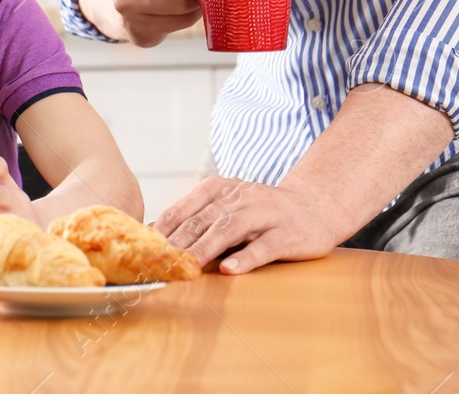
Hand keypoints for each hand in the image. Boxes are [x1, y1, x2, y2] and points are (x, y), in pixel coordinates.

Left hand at [154, 176, 340, 274]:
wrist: (313, 207)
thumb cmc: (260, 211)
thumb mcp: (227, 206)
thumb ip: (196, 216)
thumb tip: (155, 233)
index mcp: (220, 189)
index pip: (185, 208)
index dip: (165, 228)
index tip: (145, 246)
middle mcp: (240, 198)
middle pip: (203, 219)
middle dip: (179, 240)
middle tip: (159, 260)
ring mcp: (265, 214)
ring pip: (230, 229)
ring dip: (206, 248)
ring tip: (188, 264)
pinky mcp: (287, 234)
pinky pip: (264, 246)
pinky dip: (246, 257)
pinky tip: (230, 269)